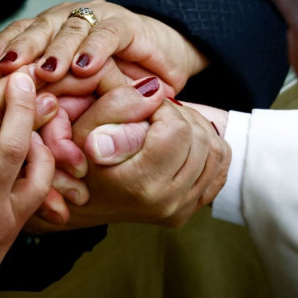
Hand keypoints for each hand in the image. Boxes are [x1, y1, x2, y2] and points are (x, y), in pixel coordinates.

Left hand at [0, 0, 207, 92]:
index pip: (17, 37)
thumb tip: (12, 130)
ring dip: (57, 50)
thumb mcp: (75, 98)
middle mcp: (68, 22)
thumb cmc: (112, 85)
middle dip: (21, 48)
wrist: (163, 66)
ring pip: (69, 29)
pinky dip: (95, 50)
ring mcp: (96, 19)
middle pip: (37, 29)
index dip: (0, 50)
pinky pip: (107, 34)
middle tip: (7, 67)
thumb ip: (47, 104)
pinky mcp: (126, 25)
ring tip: (45, 72)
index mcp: (48, 34)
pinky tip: (84, 66)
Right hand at [27, 76, 230, 231]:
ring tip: (164, 127)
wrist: (80, 201)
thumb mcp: (84, 128)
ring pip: (216, 150)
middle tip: (152, 116)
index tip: (142, 110)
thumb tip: (157, 89)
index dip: (162, 109)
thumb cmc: (78, 161)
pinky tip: (179, 143)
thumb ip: (118, 104)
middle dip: (178, 117)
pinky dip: (206, 147)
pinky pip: (220, 166)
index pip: (177, 130)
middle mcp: (167, 202)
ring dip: (194, 129)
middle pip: (200, 138)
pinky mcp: (191, 208)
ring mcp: (182, 208)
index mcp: (141, 185)